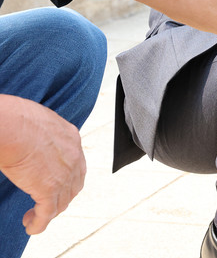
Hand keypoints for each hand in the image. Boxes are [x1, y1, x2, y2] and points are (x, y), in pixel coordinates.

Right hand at [0, 96, 85, 234]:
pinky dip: (40, 223)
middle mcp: (73, 156)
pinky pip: (47, 213)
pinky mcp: (49, 189)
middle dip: (62, 195)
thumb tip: (27, 138)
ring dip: (50, 211)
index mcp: (71, 137)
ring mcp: (64, 174)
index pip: (75, 162)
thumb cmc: (15, 118)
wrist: (12, 126)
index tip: (54, 181)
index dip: (67, 175)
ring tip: (34, 216)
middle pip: (74, 183)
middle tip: (46, 202)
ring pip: (62, 200)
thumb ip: (39, 134)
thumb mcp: (35, 121)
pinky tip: (31, 226)